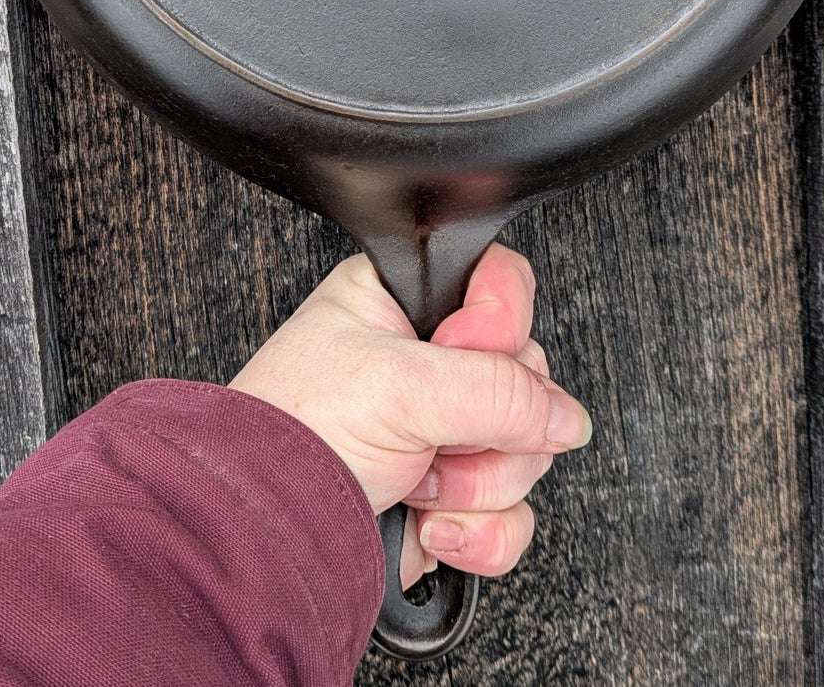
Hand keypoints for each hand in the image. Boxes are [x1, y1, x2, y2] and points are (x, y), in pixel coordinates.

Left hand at [229, 245, 591, 586]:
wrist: (259, 536)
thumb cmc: (291, 434)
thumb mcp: (398, 385)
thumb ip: (495, 389)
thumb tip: (564, 415)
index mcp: (403, 302)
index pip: (501, 286)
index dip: (497, 323)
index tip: (460, 349)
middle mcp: (428, 362)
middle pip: (526, 378)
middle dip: (489, 422)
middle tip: (433, 428)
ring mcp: (443, 434)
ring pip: (527, 451)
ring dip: (478, 482)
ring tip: (416, 480)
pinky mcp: (450, 500)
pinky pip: (512, 513)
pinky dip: (481, 530)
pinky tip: (429, 523)